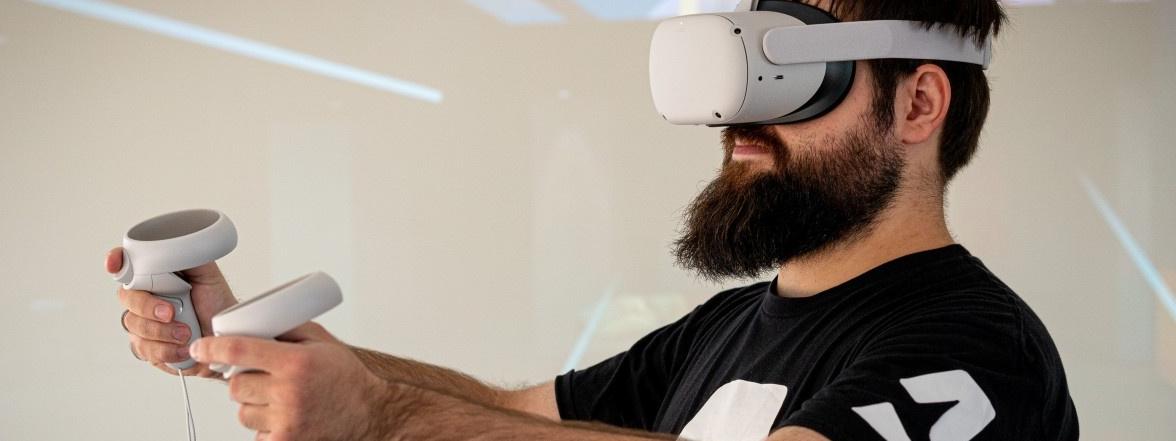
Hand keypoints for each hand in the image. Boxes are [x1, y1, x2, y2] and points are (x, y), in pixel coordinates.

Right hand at [108, 247, 237, 378]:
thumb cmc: (216, 302)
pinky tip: (184, 348)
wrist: (225, 335)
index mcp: (154, 276)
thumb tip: (176, 245)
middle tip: (171, 312)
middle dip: (147, 306)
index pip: (126, 265)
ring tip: (187, 333)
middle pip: (127, 297)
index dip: (116, 262)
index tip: (115, 264)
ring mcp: (143, 323)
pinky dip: (166, 350)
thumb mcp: (208, 274)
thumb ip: (190, 257)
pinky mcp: (148, 348)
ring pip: (134, 325)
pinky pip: (144, 349)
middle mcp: (143, 298)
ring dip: (162, 332)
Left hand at [190, 322, 388, 440]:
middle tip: (263, 377)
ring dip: (253, 404)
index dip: (212, 348)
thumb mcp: (322, 342)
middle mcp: (289, 392)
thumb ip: (288, 329)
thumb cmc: (346, 377)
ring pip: (242, 411)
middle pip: (234, 385)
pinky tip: (283, 416)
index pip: (238, 351)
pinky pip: (254, 433)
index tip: (199, 348)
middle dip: (243, 379)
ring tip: (278, 399)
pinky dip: (263, 425)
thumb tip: (252, 321)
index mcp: (295, 363)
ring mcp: (286, 421)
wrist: (370, 413)